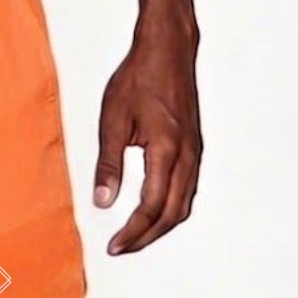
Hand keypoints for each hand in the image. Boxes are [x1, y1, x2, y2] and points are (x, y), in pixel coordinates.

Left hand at [94, 24, 201, 254]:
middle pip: (172, 214)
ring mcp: (194, 152)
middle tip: (121, 247)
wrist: (168, 49)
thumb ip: (109, 164)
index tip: (114, 245)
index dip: (132, 231)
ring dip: (159, 226)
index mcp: (167, 150)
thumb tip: (103, 201)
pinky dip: (170, 210)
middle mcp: (187, 155)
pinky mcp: (193, 148)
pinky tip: (152, 213)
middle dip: (146, 236)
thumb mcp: (113, 120)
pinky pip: (186, 190)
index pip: (151, 206)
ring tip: (134, 237)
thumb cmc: (140, 77)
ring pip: (183, 204)